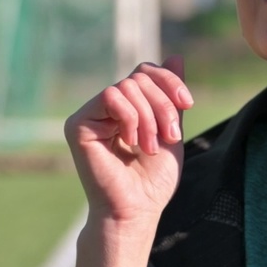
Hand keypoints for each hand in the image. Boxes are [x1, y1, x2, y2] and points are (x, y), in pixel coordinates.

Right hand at [64, 56, 193, 227]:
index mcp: (127, 107)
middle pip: (139, 78)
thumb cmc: (153, 180)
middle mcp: (106, 108)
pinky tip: (131, 142)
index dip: (169, 81)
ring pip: (127, 86)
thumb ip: (170, 97)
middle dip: (162, 105)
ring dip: (148, 116)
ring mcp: (90, 114)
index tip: (188, 103)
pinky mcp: (78, 124)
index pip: (145, 73)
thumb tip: (175, 57)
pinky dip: (130, 117)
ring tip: (150, 146)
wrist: (136, 210)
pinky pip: (110, 97)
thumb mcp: (171, 131)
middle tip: (169, 137)